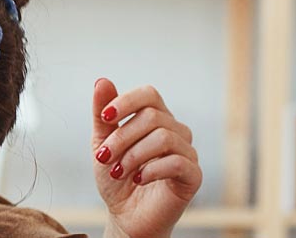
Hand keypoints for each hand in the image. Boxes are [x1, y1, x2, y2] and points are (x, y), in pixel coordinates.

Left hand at [89, 78, 201, 237]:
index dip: (126, 101)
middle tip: (103, 157)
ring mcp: (187, 153)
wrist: (126, 216)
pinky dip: (151, 169)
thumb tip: (102, 80)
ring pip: (164, 138)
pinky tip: (138, 179)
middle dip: (121, 137)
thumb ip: (103, 116)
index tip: (104, 117)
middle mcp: (175, 131)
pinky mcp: (193, 176)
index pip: (149, 95)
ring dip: (133, 155)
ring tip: (118, 172)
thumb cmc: (117, 178)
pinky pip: (177, 162)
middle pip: (153, 117)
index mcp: (155, 120)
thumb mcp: (102, 144)